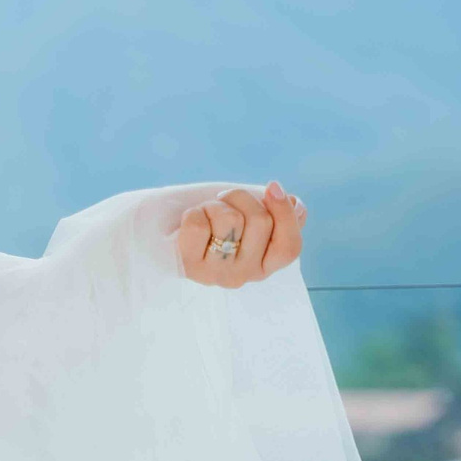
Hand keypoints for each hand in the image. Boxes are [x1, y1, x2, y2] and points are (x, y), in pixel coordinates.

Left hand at [176, 183, 303, 287]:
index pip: (289, 247)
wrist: (165, 230)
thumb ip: (277, 215)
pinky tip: (188, 223)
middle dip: (241, 198)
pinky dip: (194, 212)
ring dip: (216, 204)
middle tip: (224, 200)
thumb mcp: (250, 215)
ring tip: (206, 213)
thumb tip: (295, 204)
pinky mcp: (190, 267)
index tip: (272, 186)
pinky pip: (198, 224)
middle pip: (261, 222)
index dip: (285, 214)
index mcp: (266, 265)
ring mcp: (217, 275)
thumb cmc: (213, 221)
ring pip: (230, 219)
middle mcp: (245, 275)